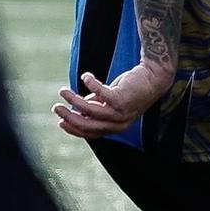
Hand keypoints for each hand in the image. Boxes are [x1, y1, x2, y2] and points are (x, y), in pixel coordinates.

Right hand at [52, 59, 173, 138]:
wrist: (153, 78)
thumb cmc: (131, 89)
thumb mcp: (111, 101)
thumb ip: (96, 105)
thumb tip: (78, 106)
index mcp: (114, 127)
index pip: (90, 134)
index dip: (73, 129)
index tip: (60, 121)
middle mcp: (118, 123)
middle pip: (87, 125)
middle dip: (68, 117)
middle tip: (56, 107)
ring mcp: (120, 112)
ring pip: (90, 110)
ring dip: (73, 100)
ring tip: (62, 91)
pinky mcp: (121, 98)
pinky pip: (99, 93)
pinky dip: (90, 84)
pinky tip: (85, 76)